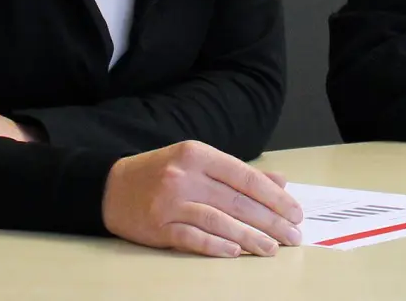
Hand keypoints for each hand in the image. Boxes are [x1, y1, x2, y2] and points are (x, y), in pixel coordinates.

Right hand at [101, 140, 303, 257]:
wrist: (110, 186)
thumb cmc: (161, 173)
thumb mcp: (198, 162)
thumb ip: (237, 173)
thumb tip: (279, 183)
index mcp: (198, 154)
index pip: (245, 177)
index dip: (274, 197)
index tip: (295, 211)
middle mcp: (185, 176)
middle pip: (237, 201)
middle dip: (270, 221)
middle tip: (292, 235)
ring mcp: (169, 201)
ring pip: (219, 221)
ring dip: (249, 237)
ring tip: (271, 249)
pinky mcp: (157, 226)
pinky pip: (192, 238)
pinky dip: (216, 246)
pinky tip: (235, 252)